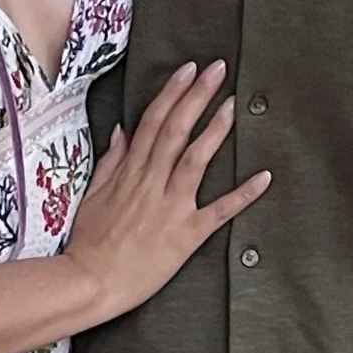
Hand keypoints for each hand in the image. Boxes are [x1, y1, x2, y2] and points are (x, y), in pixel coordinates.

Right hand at [65, 60, 269, 324]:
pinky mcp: (186, 235)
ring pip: (195, 160)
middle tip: (218, 70)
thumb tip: (122, 130)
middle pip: (176, 130)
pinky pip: (218, 211)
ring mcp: (171, 207)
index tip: (188, 69)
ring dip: (215, 130)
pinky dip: (242, 194)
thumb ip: (111, 161)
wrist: (89, 283)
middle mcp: (152, 183)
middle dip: (197, 97)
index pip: (153, 121)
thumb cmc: (89, 242)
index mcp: (130, 172)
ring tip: (233, 105)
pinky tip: (263, 177)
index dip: (172, 93)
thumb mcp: (93, 194)